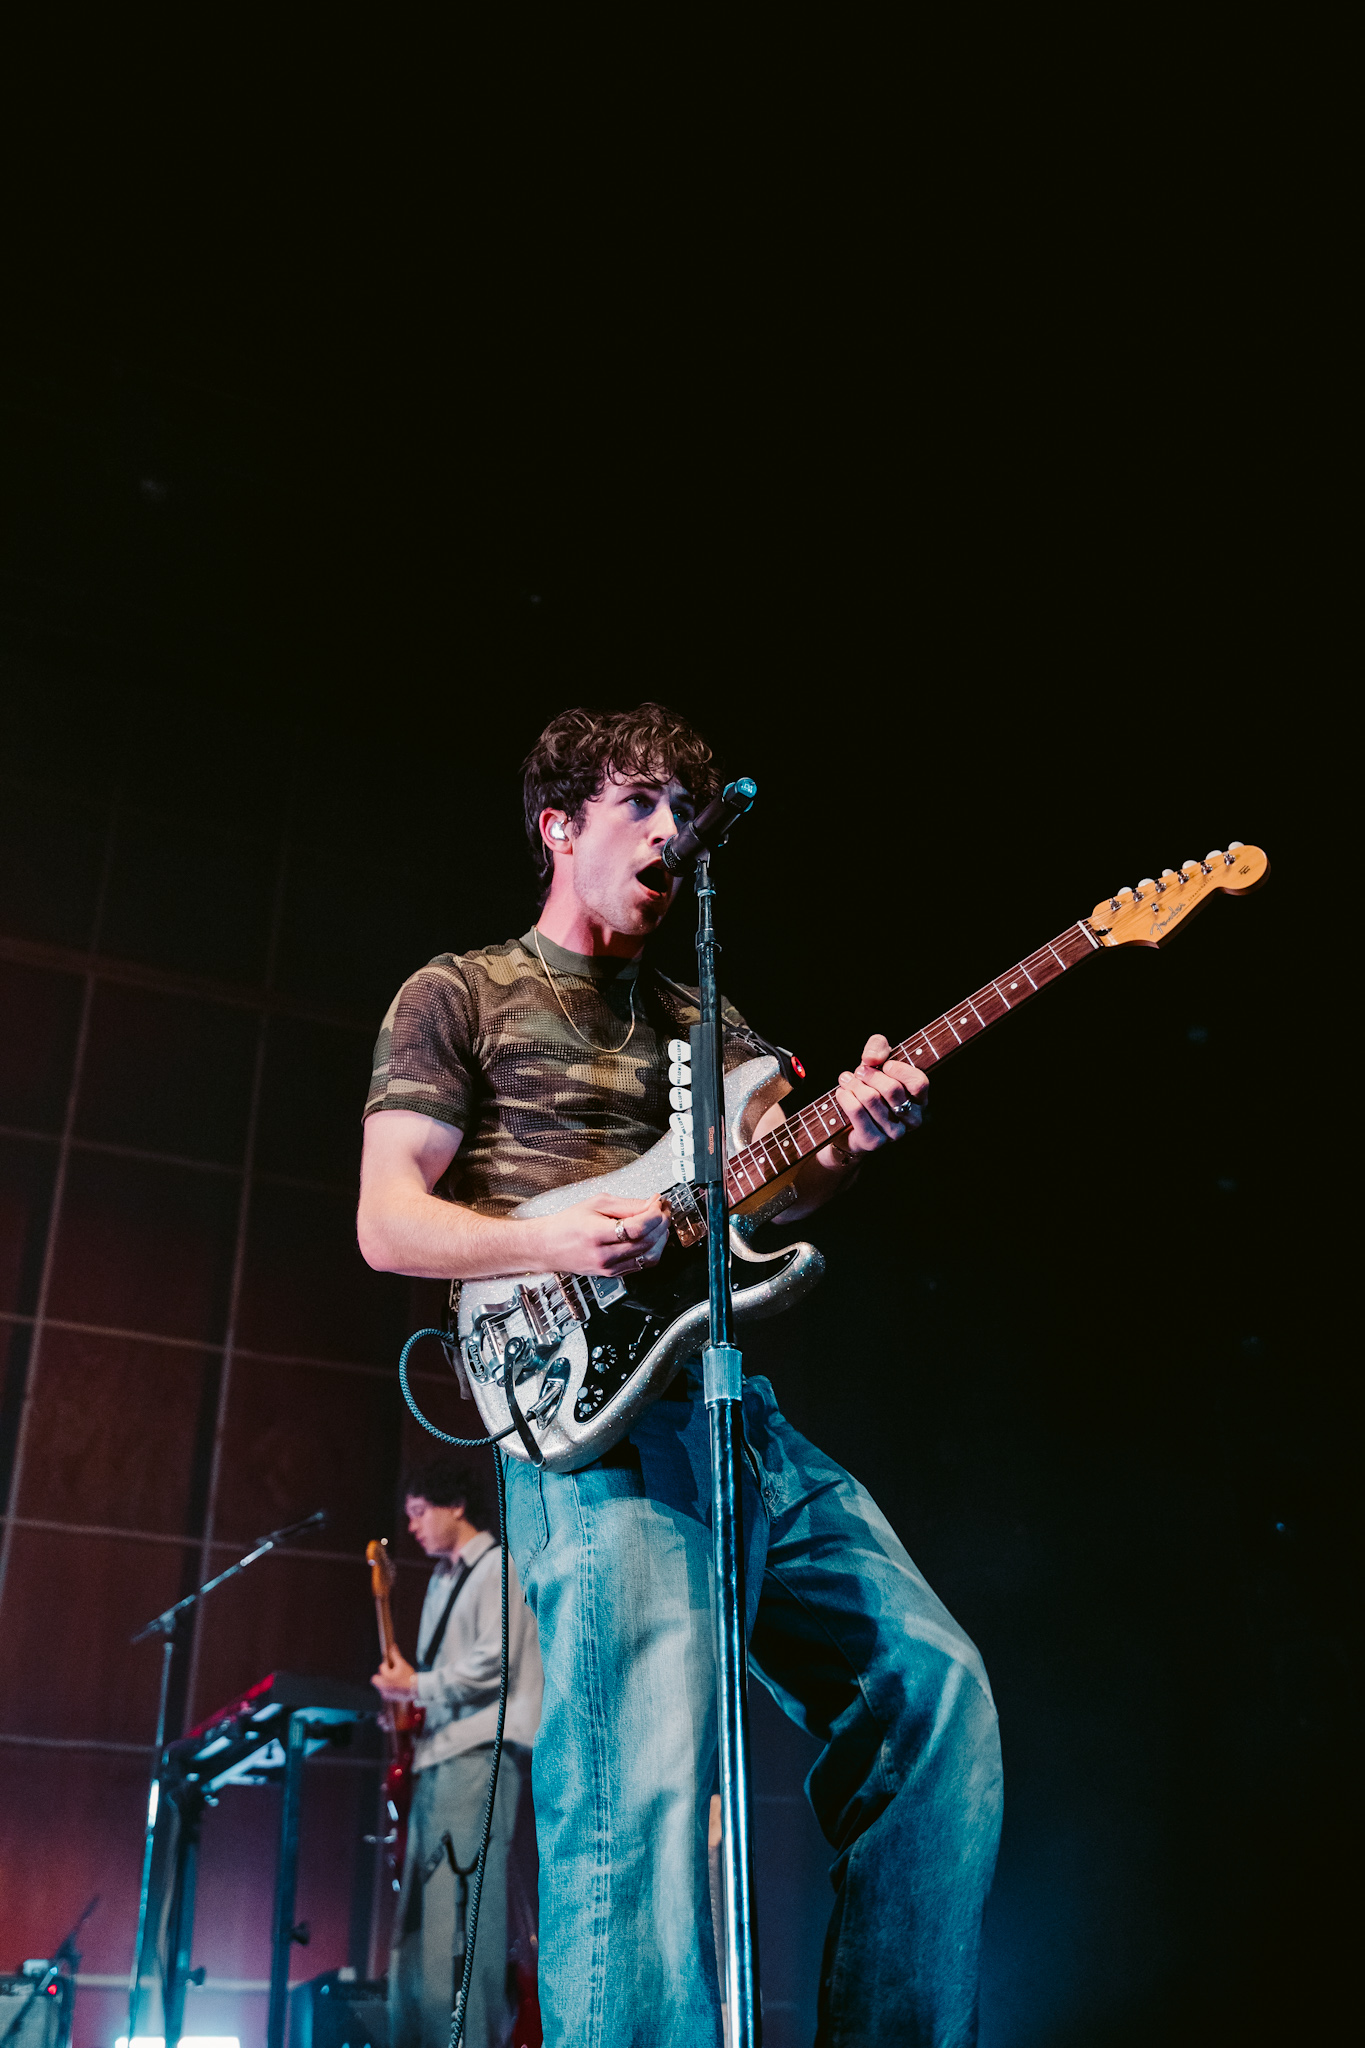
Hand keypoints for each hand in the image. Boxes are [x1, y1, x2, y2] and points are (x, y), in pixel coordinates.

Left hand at [372, 1648, 418, 1700]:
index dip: (387, 1666)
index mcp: (386, 1676)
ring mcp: (385, 1692)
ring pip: (380, 1685)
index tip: (394, 1667)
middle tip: (391, 1674)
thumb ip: (395, 1655)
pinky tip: (397, 1686)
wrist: (416, 1689)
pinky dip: (388, 1688)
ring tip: (395, 1680)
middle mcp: (383, 1685)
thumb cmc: (409, 1676)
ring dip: (384, 1682)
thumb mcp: (402, 1664)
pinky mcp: (388, 1697)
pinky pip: (384, 1691)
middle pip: (375, 1678)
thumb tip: (391, 1646)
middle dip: (381, 1675)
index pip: (381, 1667)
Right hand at [539, 1194, 669, 1277]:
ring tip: (659, 1222)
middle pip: (646, 1242)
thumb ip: (627, 1204)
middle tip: (663, 1209)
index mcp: (596, 1234)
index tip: (659, 1203)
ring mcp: (609, 1268)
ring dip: (661, 1238)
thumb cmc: (568, 1224)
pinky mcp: (613, 1274)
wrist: (548, 1246)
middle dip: (662, 1223)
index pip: (637, 1228)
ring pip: (649, 1257)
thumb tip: (651, 1204)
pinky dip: (653, 1250)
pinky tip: (651, 1236)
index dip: (655, 1214)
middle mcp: (603, 1255)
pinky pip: (642, 1265)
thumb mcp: (596, 1203)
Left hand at [830, 1033, 928, 1157]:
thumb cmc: (870, 1085)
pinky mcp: (874, 1141)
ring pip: (871, 1098)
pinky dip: (845, 1097)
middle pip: (891, 1089)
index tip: (885, 1064)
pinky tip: (842, 1093)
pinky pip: (856, 1111)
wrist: (850, 1122)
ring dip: (854, 1084)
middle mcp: (912, 1119)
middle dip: (870, 1074)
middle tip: (859, 1071)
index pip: (918, 1083)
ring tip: (846, 1080)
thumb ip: (878, 1047)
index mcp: (920, 1100)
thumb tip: (871, 1059)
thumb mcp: (877, 1059)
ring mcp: (894, 1133)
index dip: (900, 1070)